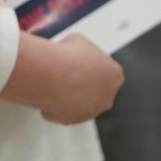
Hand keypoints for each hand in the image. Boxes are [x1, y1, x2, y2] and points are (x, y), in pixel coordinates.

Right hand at [0, 33, 122, 124]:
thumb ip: (83, 51)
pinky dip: (54, 105)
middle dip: (83, 85)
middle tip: (67, 74)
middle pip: (96, 92)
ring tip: (53, 83)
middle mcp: (106, 97)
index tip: (80, 63)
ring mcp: (89, 111)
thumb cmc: (66, 57)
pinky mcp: (70, 120)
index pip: (108, 73)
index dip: (92, 67)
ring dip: (69, 96)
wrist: (50, 74)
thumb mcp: (79, 41)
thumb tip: (74, 50)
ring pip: (80, 104)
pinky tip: (46, 93)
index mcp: (114, 75)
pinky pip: (61, 112)